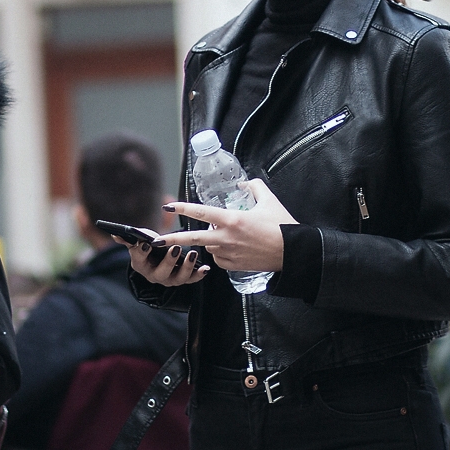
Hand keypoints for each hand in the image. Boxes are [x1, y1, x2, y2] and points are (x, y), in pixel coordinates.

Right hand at [115, 234, 210, 286]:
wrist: (158, 258)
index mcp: (140, 265)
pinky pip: (191, 280)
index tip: (145, 242)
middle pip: (160, 273)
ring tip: (192, 254)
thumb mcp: (137, 241)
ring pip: (178, 278)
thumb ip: (127, 238)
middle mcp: (154, 276)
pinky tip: (205, 268)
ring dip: (186, 267)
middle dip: (168, 261)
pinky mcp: (183, 279)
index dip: (141, 252)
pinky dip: (199, 275)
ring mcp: (170, 279)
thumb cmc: (148, 247)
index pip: (139, 259)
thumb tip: (115, 234)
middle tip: (174, 248)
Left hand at [153, 179, 296, 272]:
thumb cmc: (282, 226)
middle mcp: (226, 237)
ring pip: (209, 246)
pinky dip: (220, 253)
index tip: (168, 207)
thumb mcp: (269, 200)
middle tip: (156, 240)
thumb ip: (254, 187)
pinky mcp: (233, 266)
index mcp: (232, 219)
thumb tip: (243, 184)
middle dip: (172, 239)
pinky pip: (219, 259)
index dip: (183, 208)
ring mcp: (229, 253)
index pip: (201, 212)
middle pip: (193, 238)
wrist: (293, 252)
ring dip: (210, 240)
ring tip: (228, 235)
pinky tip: (233, 248)